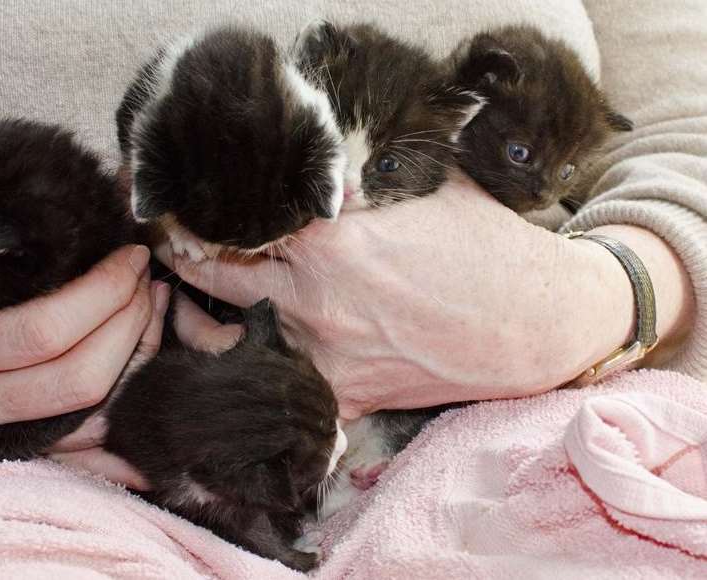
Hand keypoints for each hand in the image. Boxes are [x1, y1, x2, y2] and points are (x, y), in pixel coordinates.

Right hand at [0, 214, 156, 458]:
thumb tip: (3, 198)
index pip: (40, 332)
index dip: (99, 295)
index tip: (127, 258)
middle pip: (78, 379)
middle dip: (130, 325)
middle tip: (144, 278)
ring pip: (87, 414)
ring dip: (134, 359)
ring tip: (151, 306)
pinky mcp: (6, 444)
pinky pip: (80, 435)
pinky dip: (118, 395)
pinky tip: (136, 352)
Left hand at [159, 174, 693, 418]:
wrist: (539, 323)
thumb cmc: (488, 248)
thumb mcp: (425, 188)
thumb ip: (362, 181)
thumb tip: (321, 168)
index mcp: (329, 244)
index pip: (235, 225)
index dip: (201, 216)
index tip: (181, 212)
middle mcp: (315, 304)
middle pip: (215, 282)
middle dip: (183, 266)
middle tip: (170, 255)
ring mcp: (327, 358)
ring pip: (230, 348)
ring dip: (201, 329)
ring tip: (185, 313)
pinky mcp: (349, 398)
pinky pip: (281, 391)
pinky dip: (256, 377)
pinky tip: (248, 362)